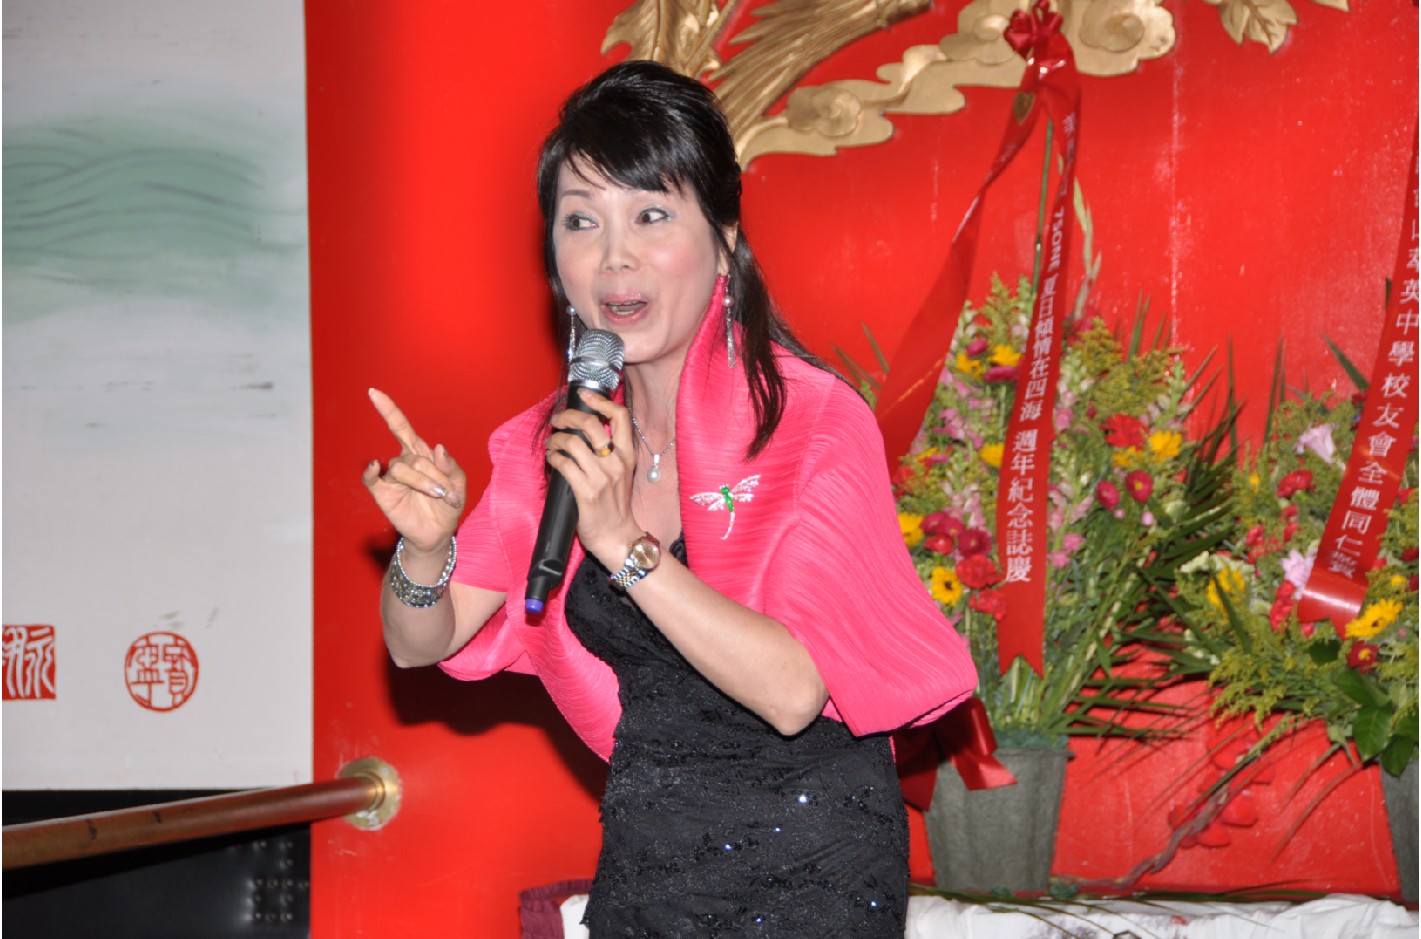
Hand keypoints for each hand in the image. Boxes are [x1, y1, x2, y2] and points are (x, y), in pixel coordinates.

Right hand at [363, 388, 466, 553]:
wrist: (439, 534)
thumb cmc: (448, 506)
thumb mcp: (459, 485)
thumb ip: (452, 467)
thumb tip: (438, 448)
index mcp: (420, 454)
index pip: (401, 427)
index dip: (388, 410)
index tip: (374, 392)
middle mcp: (403, 461)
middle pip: (413, 457)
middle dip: (433, 475)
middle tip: (447, 493)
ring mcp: (391, 477)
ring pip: (400, 468)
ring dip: (422, 482)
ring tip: (438, 496)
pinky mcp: (382, 493)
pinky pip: (371, 479)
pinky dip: (371, 472)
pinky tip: (373, 466)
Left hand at [545, 390, 641, 565]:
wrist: (618, 537)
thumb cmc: (616, 506)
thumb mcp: (621, 473)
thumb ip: (610, 452)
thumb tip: (586, 431)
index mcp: (627, 455)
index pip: (620, 416)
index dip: (600, 401)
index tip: (584, 395)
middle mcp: (616, 463)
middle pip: (592, 424)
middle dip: (569, 416)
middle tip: (558, 420)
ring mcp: (602, 478)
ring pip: (573, 443)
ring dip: (556, 439)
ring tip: (551, 443)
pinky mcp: (587, 492)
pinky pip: (564, 465)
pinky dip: (553, 458)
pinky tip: (551, 459)